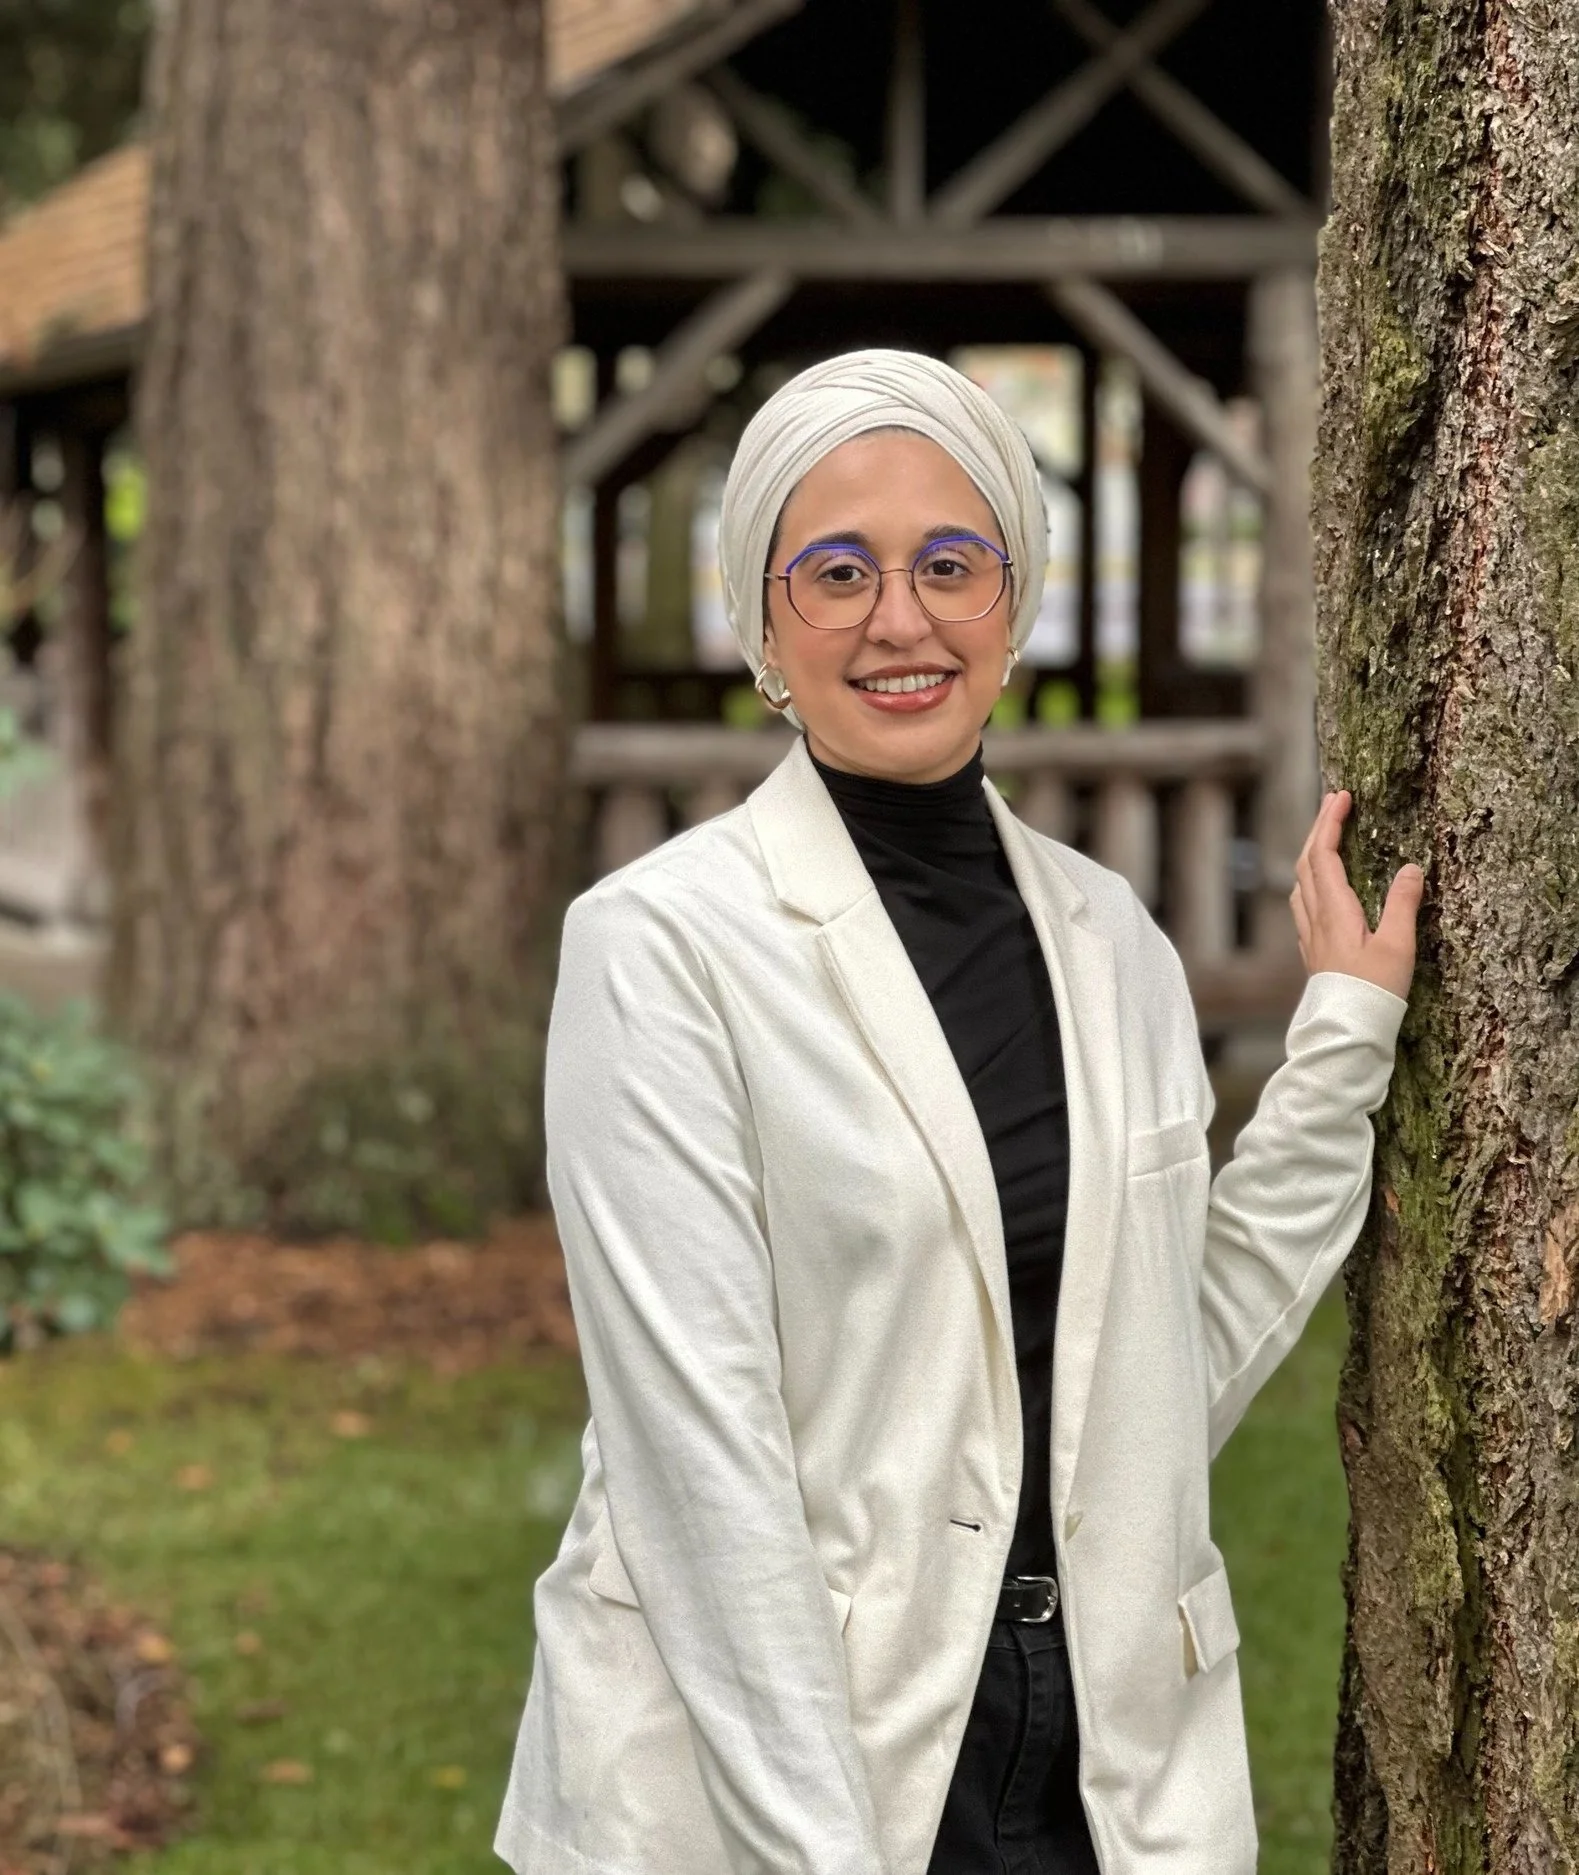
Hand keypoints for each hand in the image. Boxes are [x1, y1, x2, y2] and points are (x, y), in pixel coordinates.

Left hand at [1289, 790, 1422, 1000]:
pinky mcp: (1313, 951)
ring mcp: (1310, 936)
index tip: (1342, 796)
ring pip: (1301, 883)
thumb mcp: (1397, 947)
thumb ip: (1402, 905)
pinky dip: (1311, 881)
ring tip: (1327, 837)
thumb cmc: (1374, 993)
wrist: (1346, 1034)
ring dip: (1311, 854)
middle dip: (1319, 830)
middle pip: (1306, 863)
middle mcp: (1315, 919)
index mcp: (1335, 911)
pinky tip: (1320, 889)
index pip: (1323, 854)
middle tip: (1334, 804)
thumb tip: (1411, 868)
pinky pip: (1303, 905)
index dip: (1330, 823)